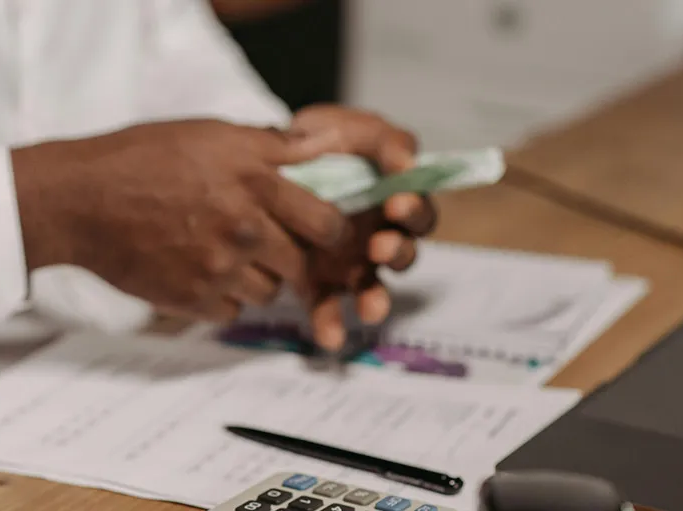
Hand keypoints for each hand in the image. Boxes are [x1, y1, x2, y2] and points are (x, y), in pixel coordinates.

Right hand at [11, 119, 345, 320]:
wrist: (81, 200)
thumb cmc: (142, 158)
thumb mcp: (210, 133)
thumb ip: (270, 146)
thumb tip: (318, 146)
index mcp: (256, 183)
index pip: (327, 223)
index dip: (331, 231)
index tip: (322, 232)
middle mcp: (244, 229)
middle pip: (301, 264)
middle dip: (292, 257)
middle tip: (269, 246)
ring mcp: (219, 269)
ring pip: (268, 292)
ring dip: (257, 279)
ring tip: (226, 256)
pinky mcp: (192, 300)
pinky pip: (232, 312)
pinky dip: (223, 299)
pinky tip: (201, 273)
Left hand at [286, 105, 437, 351]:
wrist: (264, 163)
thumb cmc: (320, 143)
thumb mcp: (352, 128)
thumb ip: (385, 139)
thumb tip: (409, 162)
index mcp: (393, 200)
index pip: (418, 211)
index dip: (415, 209)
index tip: (398, 203)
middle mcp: (379, 235)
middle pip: (403, 253)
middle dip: (396, 252)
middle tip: (379, 246)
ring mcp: (351, 263)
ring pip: (373, 287)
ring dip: (375, 299)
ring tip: (369, 308)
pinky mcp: (319, 282)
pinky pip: (329, 308)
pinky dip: (331, 324)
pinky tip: (329, 338)